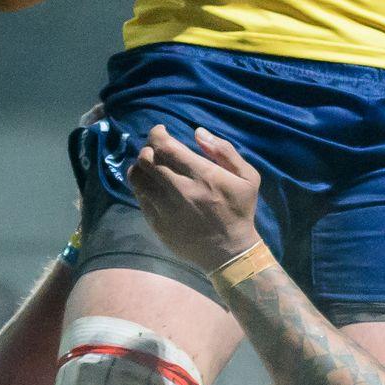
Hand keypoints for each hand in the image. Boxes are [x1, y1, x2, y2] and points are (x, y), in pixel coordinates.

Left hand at [127, 124, 262, 272]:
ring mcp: (165, 208)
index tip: (161, 132)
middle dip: (148, 147)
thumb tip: (198, 132)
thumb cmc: (239, 211)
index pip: (165, 146)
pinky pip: (139, 197)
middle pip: (146, 159)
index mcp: (202, 175)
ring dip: (140, 166)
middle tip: (155, 148)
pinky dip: (141, 185)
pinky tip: (151, 185)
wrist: (229, 252)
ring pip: (137, 178)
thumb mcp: (247, 178)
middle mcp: (179, 190)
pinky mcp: (157, 223)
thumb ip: (224, 151)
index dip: (157, 134)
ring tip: (149, 165)